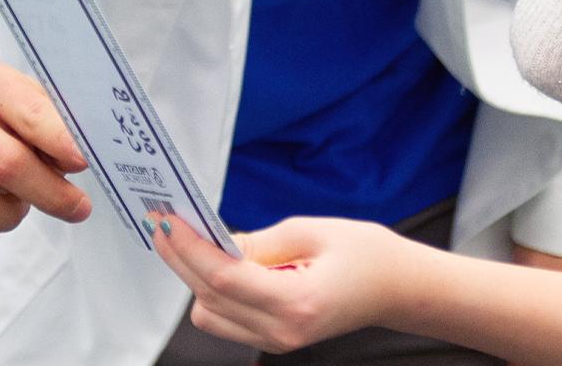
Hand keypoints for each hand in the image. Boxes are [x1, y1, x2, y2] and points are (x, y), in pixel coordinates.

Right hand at [0, 58, 92, 250]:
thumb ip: (54, 125)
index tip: (84, 163)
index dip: (61, 142)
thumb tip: (80, 158)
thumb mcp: (26, 102)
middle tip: (76, 208)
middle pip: (6, 165)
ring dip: (9, 218)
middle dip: (50, 194)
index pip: (29, 113)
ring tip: (19, 208)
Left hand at [151, 213, 419, 353]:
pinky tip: (217, 261)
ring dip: (195, 277)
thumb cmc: (366, 255)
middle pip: (209, 297)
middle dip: (182, 258)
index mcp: (296, 301)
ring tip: (192, 239)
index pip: (224, 278)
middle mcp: (282, 330)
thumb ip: (259, 241)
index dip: (190, 249)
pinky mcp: (273, 339)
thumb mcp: (313, 231)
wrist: (396, 288)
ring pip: (209, 314)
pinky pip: (225, 319)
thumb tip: (216, 241)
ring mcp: (277, 340)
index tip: (170, 221)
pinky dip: (213, 291)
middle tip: (165, 223)